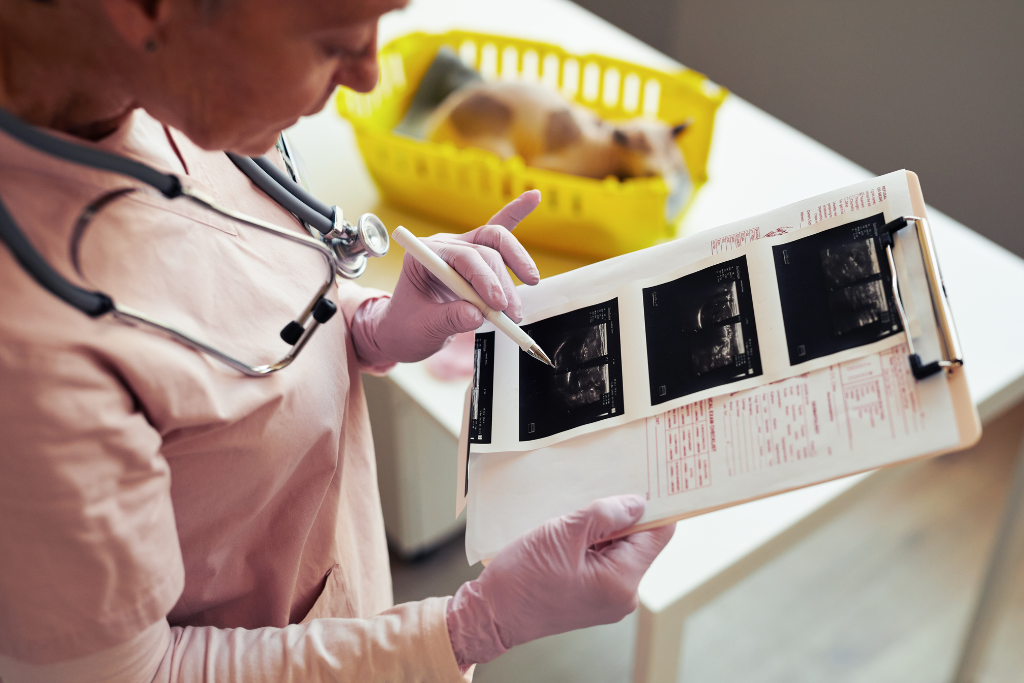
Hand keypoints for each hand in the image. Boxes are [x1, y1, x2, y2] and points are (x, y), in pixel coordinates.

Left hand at [352, 191, 540, 365]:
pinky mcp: (477, 258)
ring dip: (517, 268)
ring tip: (518, 307)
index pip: (462, 257)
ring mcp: (463, 248)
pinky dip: (516, 214)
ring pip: (497, 244)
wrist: (403, 331)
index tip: (497, 305)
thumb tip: (476, 315)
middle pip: (484, 250)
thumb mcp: (423, 328)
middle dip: (502, 282)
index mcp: (425, 256)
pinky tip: (533, 197)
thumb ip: (449, 319)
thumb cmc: (408, 327)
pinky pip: (498, 232)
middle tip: (512, 312)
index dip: (484, 279)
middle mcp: (446, 246)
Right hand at [446, 495, 674, 667]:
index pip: (658, 535)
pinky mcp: (593, 596)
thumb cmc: (521, 579)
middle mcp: (622, 594)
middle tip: (601, 491)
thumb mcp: (564, 533)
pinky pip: (604, 561)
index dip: (657, 507)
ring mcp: (608, 598)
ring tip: (576, 516)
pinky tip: (571, 532)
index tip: (649, 482)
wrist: (492, 613)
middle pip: (640, 541)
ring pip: (620, 549)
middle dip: (623, 515)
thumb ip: (606, 514)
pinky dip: (592, 543)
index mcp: (621, 581)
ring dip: (604, 529)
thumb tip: (638, 503)